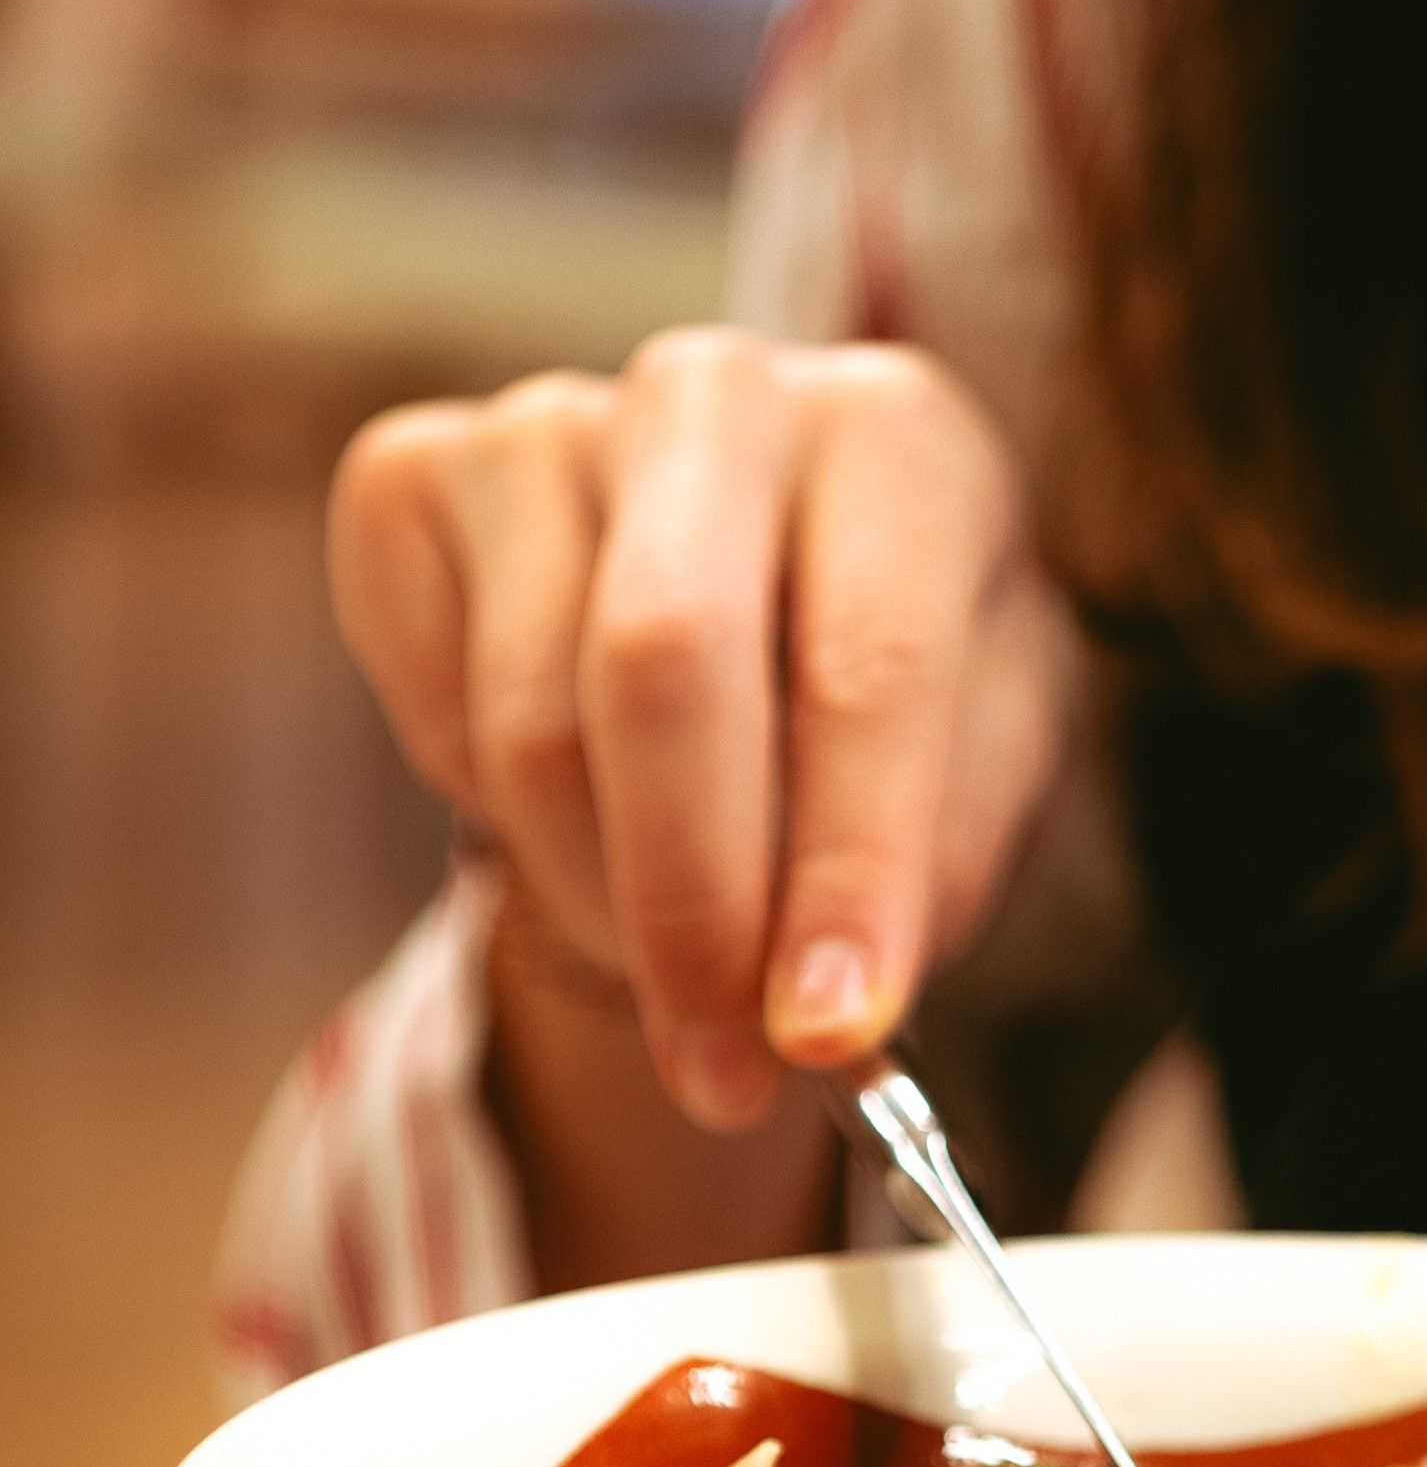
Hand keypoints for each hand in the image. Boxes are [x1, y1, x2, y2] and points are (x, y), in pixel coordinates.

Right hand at [329, 329, 1071, 1132]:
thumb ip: (925, 871)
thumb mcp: (975, 769)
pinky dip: (493, 814)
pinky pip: (428, 707)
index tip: (829, 1035)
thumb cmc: (882, 687)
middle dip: (689, 908)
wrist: (754, 600)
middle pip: (659, 667)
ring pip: (532, 723)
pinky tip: (575, 818)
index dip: (844, 874)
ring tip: (671, 960)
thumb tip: (829, 1013)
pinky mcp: (411, 478)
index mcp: (898, 440)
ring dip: (599, 901)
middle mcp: (717, 393)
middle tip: (723, 1072)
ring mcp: (546, 422)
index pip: (867, 673)